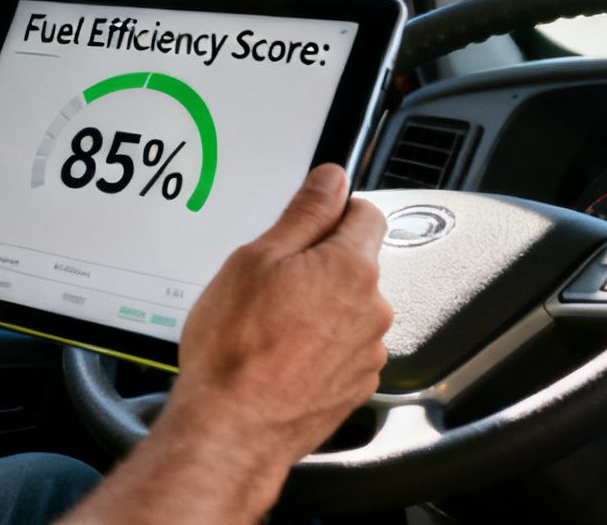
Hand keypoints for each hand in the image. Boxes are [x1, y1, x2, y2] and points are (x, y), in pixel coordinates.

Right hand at [166, 163, 391, 468]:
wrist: (233, 427)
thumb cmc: (235, 346)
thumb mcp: (256, 258)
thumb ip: (304, 213)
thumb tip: (332, 179)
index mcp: (351, 267)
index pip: (365, 213)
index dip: (332, 211)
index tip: (305, 223)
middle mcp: (373, 309)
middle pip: (355, 264)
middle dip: (318, 265)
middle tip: (270, 282)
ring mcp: (368, 352)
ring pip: (348, 309)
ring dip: (319, 309)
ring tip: (269, 326)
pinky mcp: (357, 387)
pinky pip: (343, 349)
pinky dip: (318, 347)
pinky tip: (280, 356)